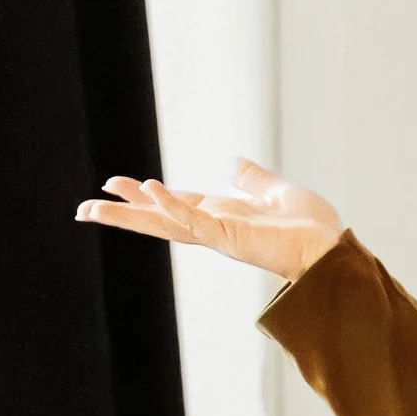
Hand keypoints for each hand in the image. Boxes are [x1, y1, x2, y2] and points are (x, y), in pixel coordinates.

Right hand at [75, 157, 343, 284]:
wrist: (333, 249)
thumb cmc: (312, 228)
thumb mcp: (276, 194)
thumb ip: (253, 181)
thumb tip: (235, 166)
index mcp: (222, 216)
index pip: (174, 206)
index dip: (145, 196)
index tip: (116, 186)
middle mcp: (214, 228)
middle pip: (158, 220)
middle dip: (122, 215)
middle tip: (83, 209)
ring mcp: (219, 234)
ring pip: (166, 222)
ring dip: (133, 210)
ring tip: (100, 200)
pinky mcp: (229, 236)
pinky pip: (193, 219)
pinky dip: (171, 204)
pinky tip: (149, 188)